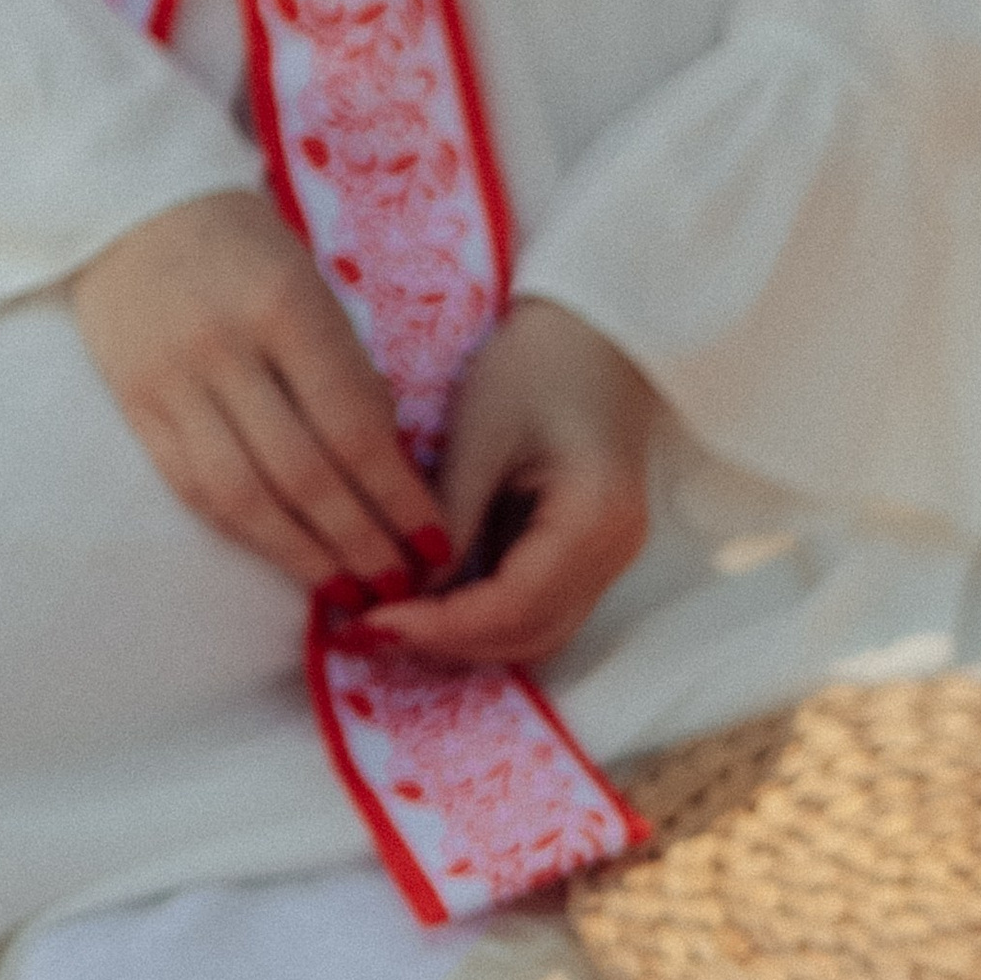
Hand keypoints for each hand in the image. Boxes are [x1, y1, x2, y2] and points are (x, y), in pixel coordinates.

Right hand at [71, 189, 447, 593]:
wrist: (133, 206)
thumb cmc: (249, 251)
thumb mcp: (316, 290)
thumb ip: (350, 375)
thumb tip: (395, 475)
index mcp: (284, 307)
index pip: (354, 428)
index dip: (398, 499)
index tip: (436, 543)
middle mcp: (223, 348)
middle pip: (304, 474)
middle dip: (362, 542)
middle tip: (402, 586)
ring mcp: (172, 381)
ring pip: (245, 497)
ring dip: (305, 557)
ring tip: (351, 592)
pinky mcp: (136, 406)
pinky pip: (195, 489)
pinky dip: (249, 534)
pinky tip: (290, 559)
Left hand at [359, 300, 658, 669]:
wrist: (598, 335)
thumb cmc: (539, 363)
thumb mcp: (482, 431)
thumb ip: (449, 515)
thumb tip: (406, 590)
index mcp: (593, 519)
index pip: (514, 606)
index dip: (439, 627)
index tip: (369, 623)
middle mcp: (613, 557)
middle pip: (528, 636)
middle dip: (446, 644)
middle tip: (367, 632)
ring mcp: (607, 563)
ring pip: (534, 636)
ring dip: (463, 641)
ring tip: (392, 623)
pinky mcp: (589, 560)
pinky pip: (535, 612)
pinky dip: (481, 620)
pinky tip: (430, 604)